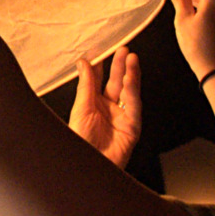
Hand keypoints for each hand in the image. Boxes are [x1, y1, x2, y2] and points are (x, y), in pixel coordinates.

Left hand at [69, 45, 140, 168]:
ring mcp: (121, 116)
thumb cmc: (80, 142)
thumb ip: (86, 85)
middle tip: (122, 49)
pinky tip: (131, 77)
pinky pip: (134, 104)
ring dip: (129, 74)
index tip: (102, 48)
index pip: (98, 79)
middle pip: (115, 82)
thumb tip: (84, 62)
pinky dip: (133, 90)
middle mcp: (108, 108)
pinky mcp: (132, 126)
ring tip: (130, 57)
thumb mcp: (81, 109)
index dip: (100, 64)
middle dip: (119, 65)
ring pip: (127, 90)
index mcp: (92, 104)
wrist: (87, 166)